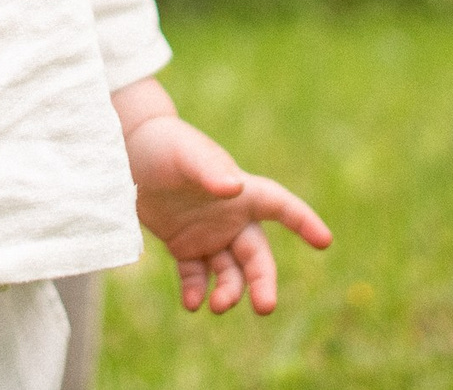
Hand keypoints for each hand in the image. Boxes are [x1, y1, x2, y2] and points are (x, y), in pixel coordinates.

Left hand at [127, 110, 331, 314]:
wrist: (127, 152)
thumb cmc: (163, 145)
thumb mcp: (185, 156)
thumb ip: (210, 171)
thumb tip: (234, 188)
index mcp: (241, 191)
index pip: (280, 206)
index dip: (303, 222)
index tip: (324, 242)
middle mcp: (230, 217)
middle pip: (257, 256)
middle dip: (263, 281)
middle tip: (264, 307)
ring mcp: (208, 234)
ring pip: (229, 272)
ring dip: (228, 291)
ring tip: (216, 306)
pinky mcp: (183, 246)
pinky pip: (196, 276)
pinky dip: (196, 291)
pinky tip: (192, 303)